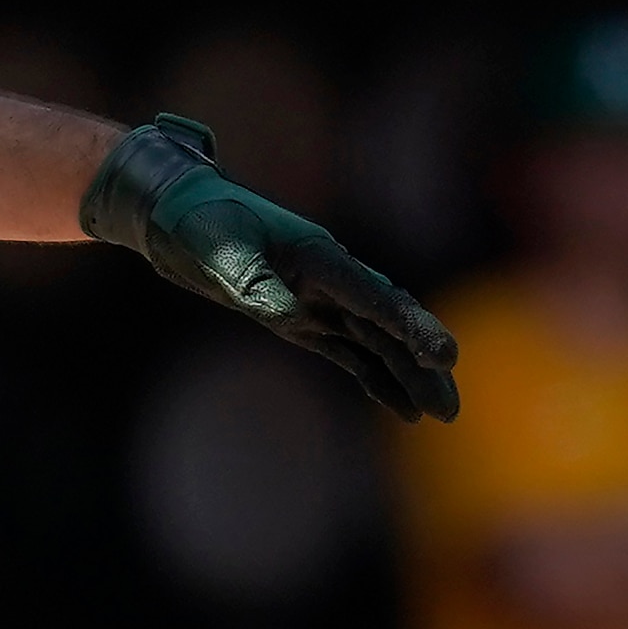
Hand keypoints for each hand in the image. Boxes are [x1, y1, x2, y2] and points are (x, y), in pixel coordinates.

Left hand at [81, 113, 459, 420]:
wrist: (175, 215)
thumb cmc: (200, 221)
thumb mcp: (220, 250)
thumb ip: (255, 282)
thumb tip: (293, 317)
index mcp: (317, 256)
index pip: (373, 296)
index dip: (409, 327)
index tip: (443, 356)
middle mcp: (328, 279)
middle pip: (388, 323)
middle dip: (422, 361)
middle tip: (452, 405)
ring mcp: (318, 300)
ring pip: (376, 342)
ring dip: (408, 376)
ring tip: (441, 414)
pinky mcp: (301, 320)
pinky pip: (350, 353)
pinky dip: (376, 378)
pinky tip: (402, 407)